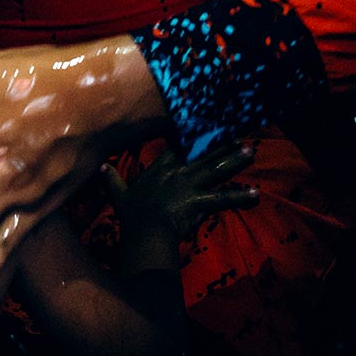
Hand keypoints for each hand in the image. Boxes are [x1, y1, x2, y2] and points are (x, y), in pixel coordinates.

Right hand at [106, 143, 257, 241]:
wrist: (145, 232)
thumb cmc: (132, 215)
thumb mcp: (119, 194)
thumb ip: (111, 178)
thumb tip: (100, 166)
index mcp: (161, 169)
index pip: (177, 145)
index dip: (191, 133)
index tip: (203, 122)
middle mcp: (178, 172)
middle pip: (203, 153)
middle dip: (221, 142)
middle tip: (238, 133)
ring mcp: (191, 185)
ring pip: (216, 169)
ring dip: (235, 160)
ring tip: (250, 151)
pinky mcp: (201, 202)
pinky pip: (224, 199)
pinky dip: (240, 196)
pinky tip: (255, 194)